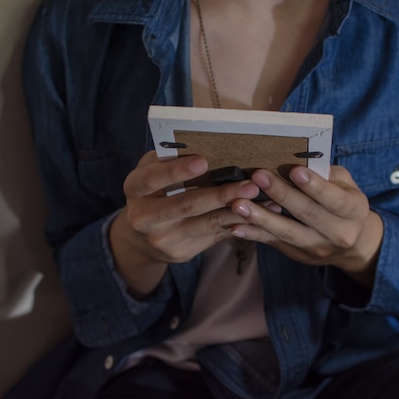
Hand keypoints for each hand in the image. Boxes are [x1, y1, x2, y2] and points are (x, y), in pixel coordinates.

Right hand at [110, 151, 259, 296]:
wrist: (141, 237)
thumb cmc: (153, 191)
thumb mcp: (151, 172)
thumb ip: (168, 160)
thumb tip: (202, 145)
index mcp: (134, 189)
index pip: (152, 178)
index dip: (176, 170)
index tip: (203, 161)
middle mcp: (144, 218)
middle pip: (186, 205)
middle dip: (220, 195)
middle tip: (249, 185)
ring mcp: (163, 239)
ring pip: (206, 224)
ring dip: (238, 212)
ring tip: (264, 201)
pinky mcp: (181, 253)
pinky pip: (214, 238)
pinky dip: (238, 225)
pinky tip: (259, 217)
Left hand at [230, 165, 383, 286]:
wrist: (354, 244)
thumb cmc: (345, 203)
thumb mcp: (346, 186)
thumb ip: (327, 174)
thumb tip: (302, 160)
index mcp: (354, 211)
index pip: (334, 198)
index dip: (315, 185)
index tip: (295, 171)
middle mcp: (339, 233)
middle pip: (307, 213)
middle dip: (281, 194)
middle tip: (258, 176)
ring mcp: (317, 247)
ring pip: (287, 232)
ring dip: (260, 217)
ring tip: (239, 204)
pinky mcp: (298, 254)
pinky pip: (273, 242)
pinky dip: (253, 234)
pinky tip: (235, 227)